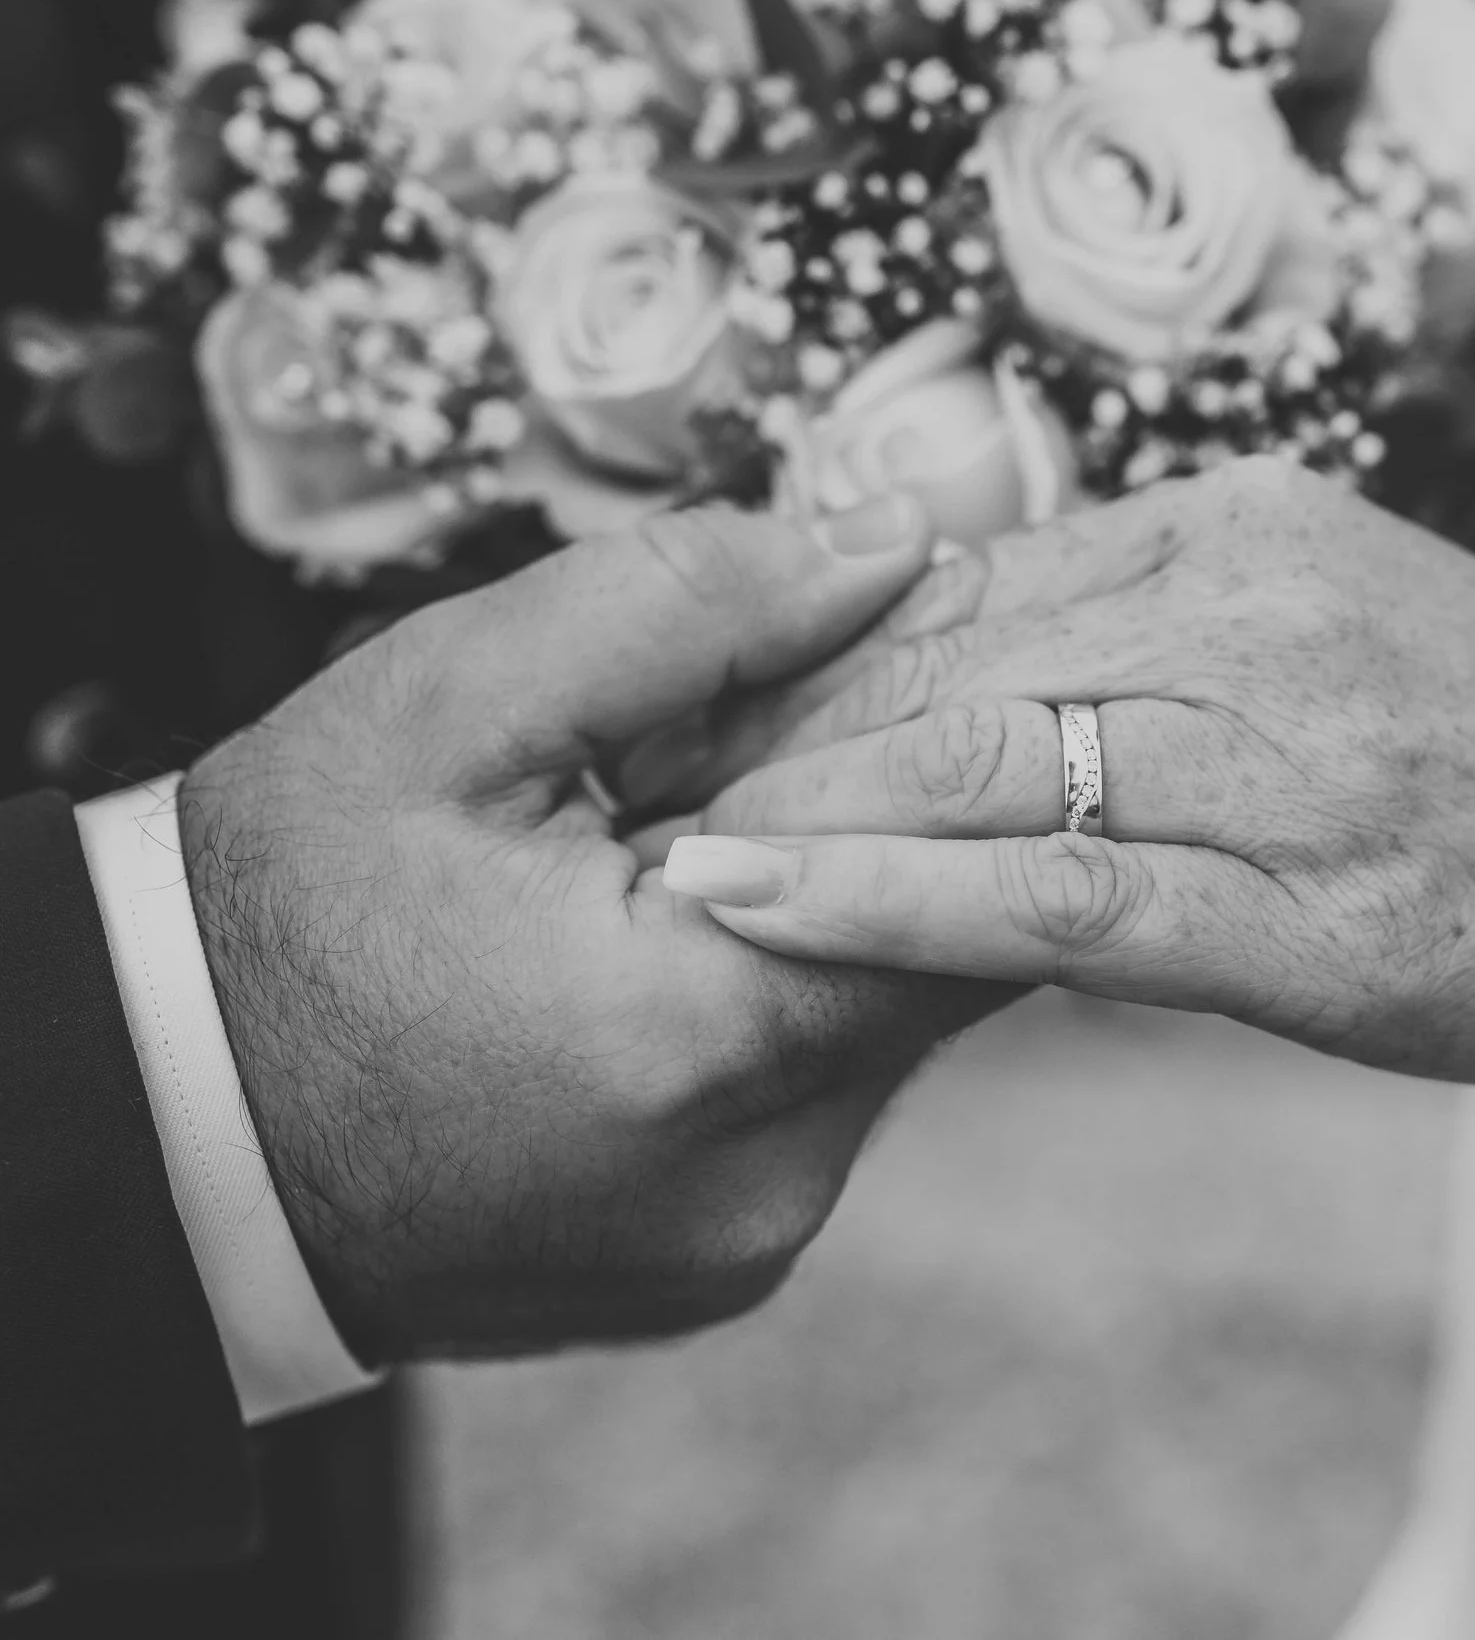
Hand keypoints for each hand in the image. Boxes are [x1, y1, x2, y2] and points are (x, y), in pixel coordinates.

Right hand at [183, 497, 1013, 1361]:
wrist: (165, 1137)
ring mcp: (749, 1239)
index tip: (948, 662)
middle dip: (910, 824)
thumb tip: (893, 542)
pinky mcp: (726, 1263)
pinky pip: (819, 1098)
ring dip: (848, 910)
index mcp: (701, 1038)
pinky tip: (688, 934)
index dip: (973, 749)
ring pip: (892, 1026)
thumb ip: (687, 606)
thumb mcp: (447, 705)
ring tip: (720, 828)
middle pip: (953, 959)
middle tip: (823, 727)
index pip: (979, 880)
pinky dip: (790, 998)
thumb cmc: (280, 916)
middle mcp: (763, 1175)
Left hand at [656, 459, 1474, 1088]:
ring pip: (969, 759)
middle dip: (752, 736)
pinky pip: (1056, 888)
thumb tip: (1020, 695)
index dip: (795, 657)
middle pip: (932, 657)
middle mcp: (1253, 606)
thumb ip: (1197, 644)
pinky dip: (883, 901)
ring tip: (622, 867)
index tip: (677, 722)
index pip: (961, 582)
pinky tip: (753, 912)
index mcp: (1252, 532)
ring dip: (777, 814)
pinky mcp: (1316, 903)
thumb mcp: (1367, 645)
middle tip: (604, 801)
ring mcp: (1286, 750)